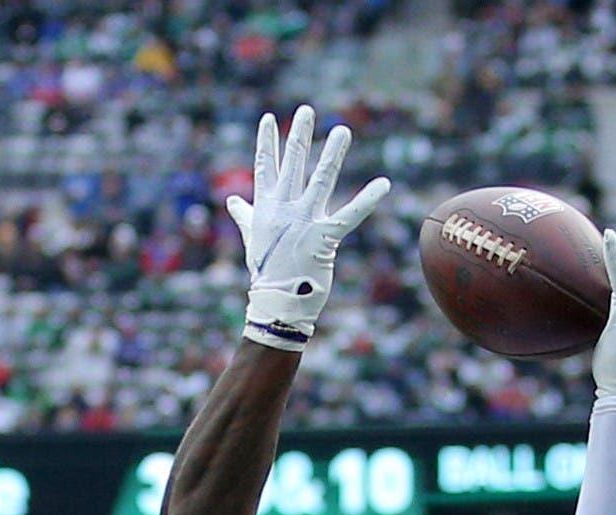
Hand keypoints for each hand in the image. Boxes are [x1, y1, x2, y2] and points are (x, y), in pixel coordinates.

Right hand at [225, 105, 388, 350]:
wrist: (275, 302)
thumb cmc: (265, 270)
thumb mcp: (252, 238)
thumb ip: (245, 215)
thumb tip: (231, 200)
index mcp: (266, 207)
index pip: (265, 167)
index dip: (267, 142)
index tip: (268, 118)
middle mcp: (284, 209)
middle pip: (293, 164)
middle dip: (299, 135)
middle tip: (306, 110)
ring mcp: (304, 221)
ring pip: (321, 180)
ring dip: (333, 154)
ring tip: (343, 130)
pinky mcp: (324, 237)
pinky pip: (350, 215)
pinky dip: (367, 199)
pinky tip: (383, 184)